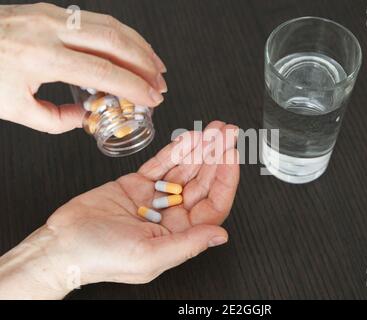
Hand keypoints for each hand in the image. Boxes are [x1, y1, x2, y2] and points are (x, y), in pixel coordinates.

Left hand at [0, 3, 166, 133]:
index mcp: (40, 57)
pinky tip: (131, 47)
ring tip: (155, 65)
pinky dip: (121, 34)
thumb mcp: (15, 109)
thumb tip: (86, 118)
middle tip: (160, 83)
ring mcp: (52, 15)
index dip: (134, 86)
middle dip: (145, 64)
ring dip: (139, 46)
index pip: (103, 71)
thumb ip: (57, 120)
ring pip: (111, 25)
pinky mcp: (52, 10)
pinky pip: (97, 19)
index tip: (152, 98)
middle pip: (115, 42)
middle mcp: (49, 30)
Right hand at [0, 121, 238, 298]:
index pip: (214, 204)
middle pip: (202, 182)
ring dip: (199, 149)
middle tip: (225, 133)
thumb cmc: (101, 257)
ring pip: (184, 169)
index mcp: (179, 234)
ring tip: (212, 130)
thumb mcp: (150, 255)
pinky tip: (188, 139)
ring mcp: (155, 197)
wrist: (62, 244)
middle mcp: (171, 215)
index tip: (230, 155)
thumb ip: (189, 243)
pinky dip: (174, 151)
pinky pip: (161, 164)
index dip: (225, 179)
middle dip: (216, 156)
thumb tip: (221, 235)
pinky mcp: (137, 184)